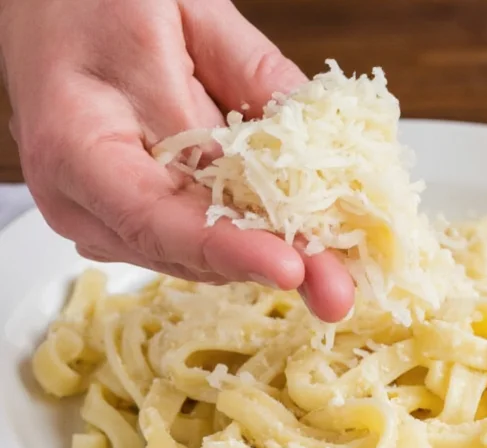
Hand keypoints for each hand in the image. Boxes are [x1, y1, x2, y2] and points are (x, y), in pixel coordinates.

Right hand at [0, 0, 354, 321]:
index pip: (155, 218)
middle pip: (186, 253)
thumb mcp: (185, 14)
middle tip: (339, 286)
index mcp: (76, 143)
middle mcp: (81, 197)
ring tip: (331, 267)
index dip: (228, 249)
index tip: (290, 266)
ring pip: (197, 257)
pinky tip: (292, 235)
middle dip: (272, 265)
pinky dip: (248, 237)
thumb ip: (252, 75)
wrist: (52, 1)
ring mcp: (105, 213)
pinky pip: (197, 239)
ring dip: (267, 257)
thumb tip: (320, 135)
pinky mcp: (131, 214)